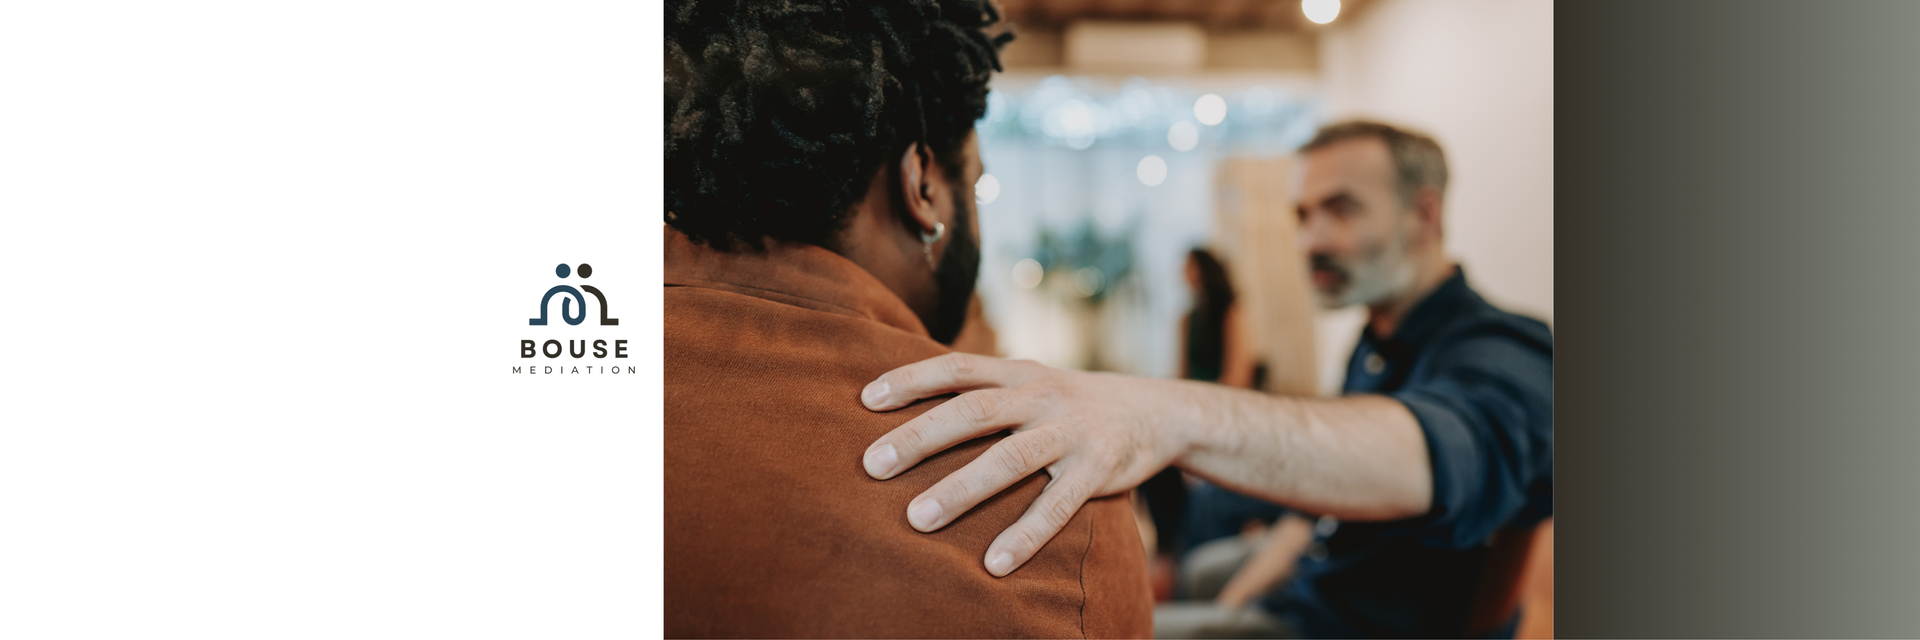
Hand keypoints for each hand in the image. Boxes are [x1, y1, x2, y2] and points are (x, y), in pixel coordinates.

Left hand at [858, 353, 1194, 576]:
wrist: (1158, 411)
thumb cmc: (1072, 405)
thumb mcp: (1032, 383)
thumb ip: (984, 390)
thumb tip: (909, 409)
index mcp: (1019, 373)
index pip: (957, 367)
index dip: (911, 379)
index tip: (865, 400)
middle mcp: (1042, 396)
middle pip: (973, 411)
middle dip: (920, 437)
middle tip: (873, 465)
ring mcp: (1071, 432)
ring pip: (1009, 458)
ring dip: (961, 489)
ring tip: (917, 519)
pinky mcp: (1098, 469)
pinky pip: (1057, 505)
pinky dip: (1025, 535)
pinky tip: (994, 564)